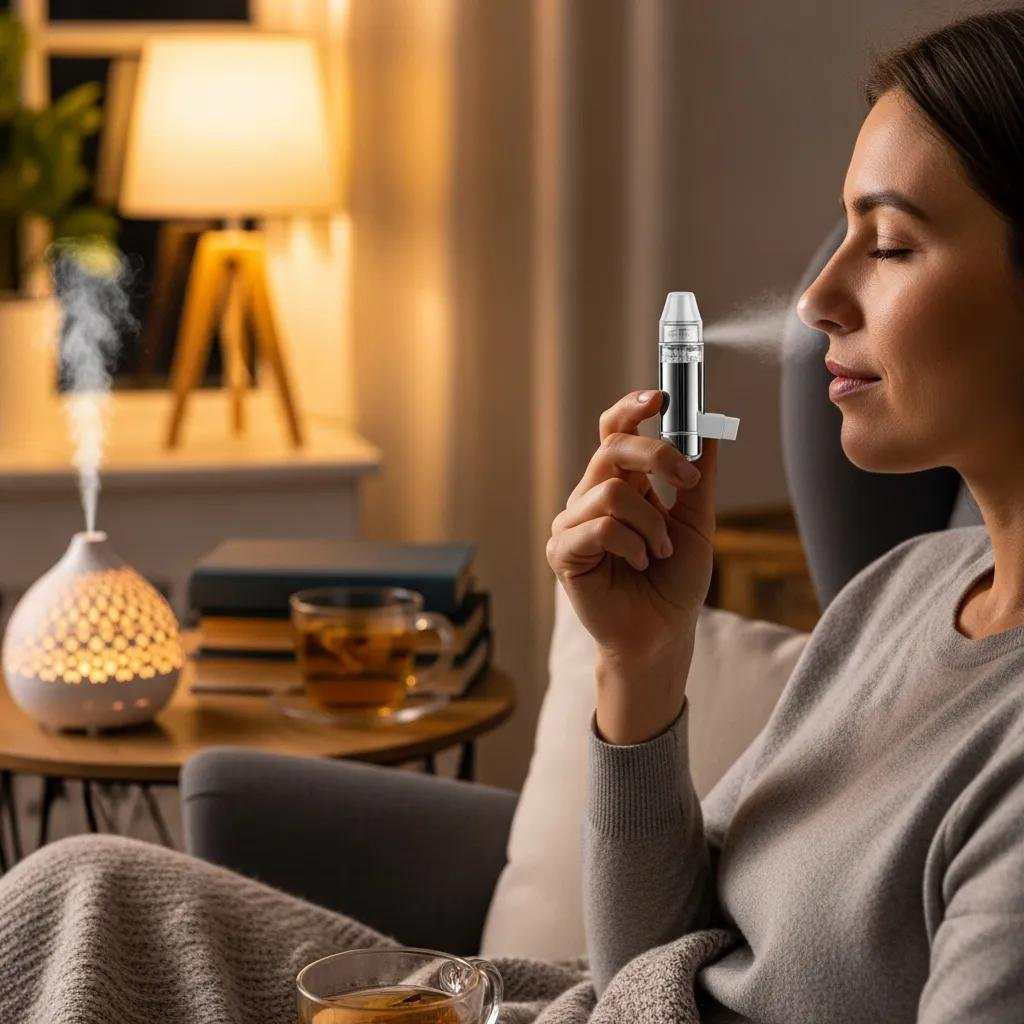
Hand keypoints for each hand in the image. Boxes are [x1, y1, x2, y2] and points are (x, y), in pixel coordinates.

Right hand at [546, 389, 718, 738]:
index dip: (632, 408)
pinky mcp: (563, 552)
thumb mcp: (696, 523)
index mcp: (620, 484)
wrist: (663, 634)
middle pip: (612, 448)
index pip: (614, 431)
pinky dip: (632, 544)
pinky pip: (600, 527)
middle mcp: (591, 497)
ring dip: (650, 522)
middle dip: (657, 456)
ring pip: (611, 491)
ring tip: (659, 552)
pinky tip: (639, 564)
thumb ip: (697, 478)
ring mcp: (573, 523)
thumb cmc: (674, 582)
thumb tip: (708, 429)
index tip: (663, 397)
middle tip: (688, 482)